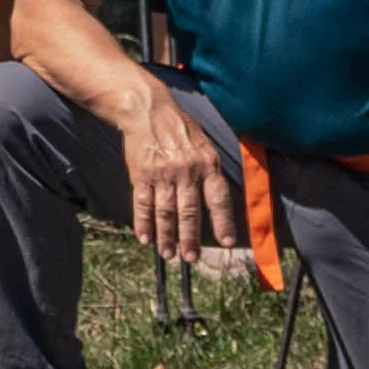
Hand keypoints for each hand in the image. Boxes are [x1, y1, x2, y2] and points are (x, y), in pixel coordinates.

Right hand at [115, 79, 250, 268]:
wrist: (148, 110)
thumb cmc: (180, 130)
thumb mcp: (204, 145)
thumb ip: (210, 172)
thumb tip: (219, 202)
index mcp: (207, 164)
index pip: (217, 198)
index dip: (222, 221)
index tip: (226, 242)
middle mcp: (186, 171)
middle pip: (189, 211)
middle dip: (190, 237)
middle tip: (191, 258)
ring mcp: (162, 173)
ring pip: (166, 211)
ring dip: (167, 236)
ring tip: (168, 254)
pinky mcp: (141, 174)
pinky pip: (143, 203)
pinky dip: (143, 222)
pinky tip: (145, 238)